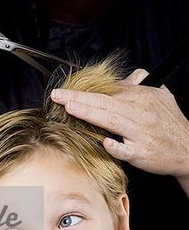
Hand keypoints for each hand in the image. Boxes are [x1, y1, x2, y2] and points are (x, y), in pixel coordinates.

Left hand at [51, 69, 188, 192]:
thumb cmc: (170, 123)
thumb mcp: (160, 96)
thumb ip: (141, 86)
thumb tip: (127, 77)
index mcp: (141, 97)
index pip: (107, 91)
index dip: (83, 91)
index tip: (63, 91)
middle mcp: (140, 113)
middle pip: (105, 102)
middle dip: (79, 98)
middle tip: (58, 96)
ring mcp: (140, 133)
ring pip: (112, 121)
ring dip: (90, 114)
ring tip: (70, 109)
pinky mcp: (142, 152)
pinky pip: (126, 150)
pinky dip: (116, 146)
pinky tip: (104, 143)